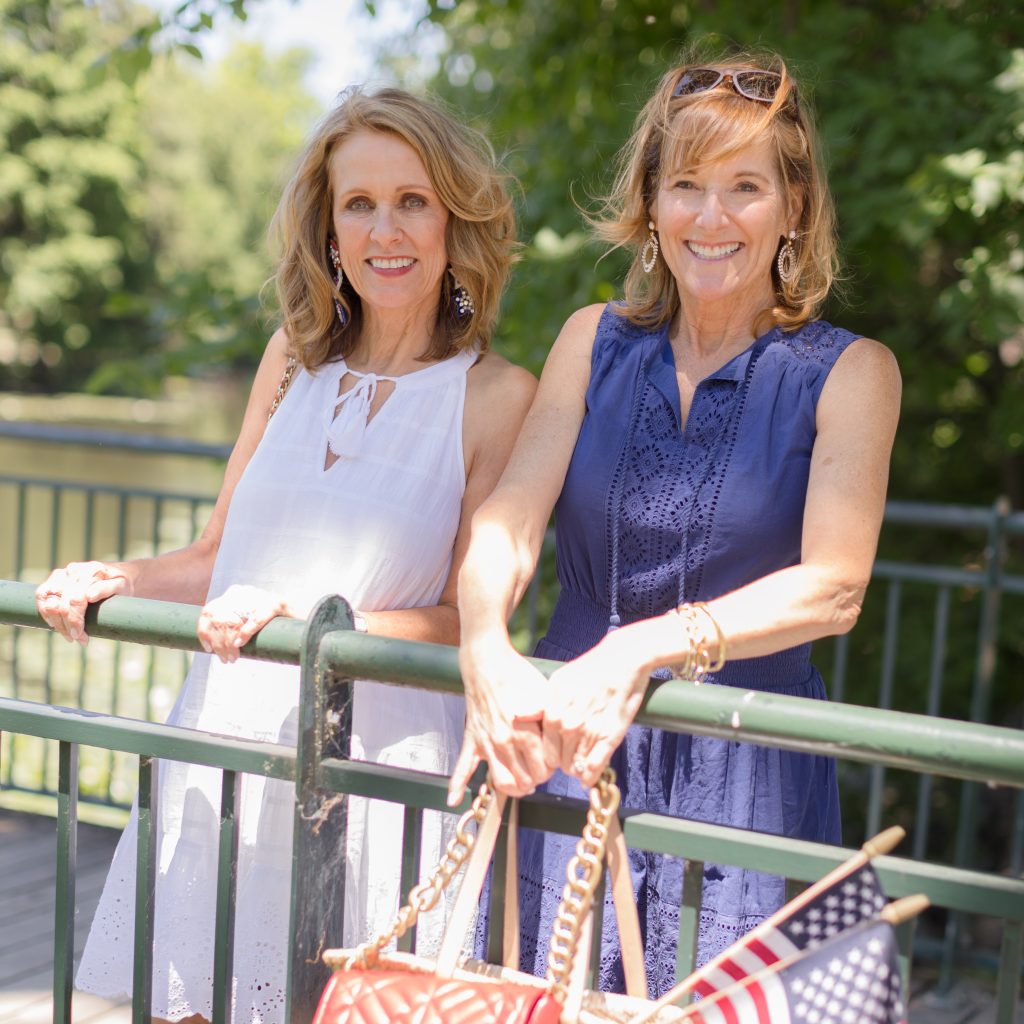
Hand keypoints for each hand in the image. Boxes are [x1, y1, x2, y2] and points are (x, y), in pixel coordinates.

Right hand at [36, 561, 132, 645]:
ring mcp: (62, 573)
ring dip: (54, 621)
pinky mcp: (55, 579)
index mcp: (91, 570)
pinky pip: (41, 595)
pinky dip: (45, 611)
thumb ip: (108, 589)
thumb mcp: (122, 586)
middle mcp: (74, 570)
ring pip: (47, 599)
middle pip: (61, 602)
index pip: (76, 599)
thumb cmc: (122, 583)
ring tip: (68, 635)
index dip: (75, 621)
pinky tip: (54, 624)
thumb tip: (90, 596)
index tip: (82, 637)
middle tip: (79, 640)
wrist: (119, 574)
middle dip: (67, 625)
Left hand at [197, 584, 285, 662]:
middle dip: (219, 641)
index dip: (204, 630)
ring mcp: (263, 596)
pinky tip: (239, 642)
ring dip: (230, 641)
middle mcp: (247, 592)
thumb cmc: (274, 629)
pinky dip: (247, 630)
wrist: (306, 624)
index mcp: (236, 595)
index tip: (207, 648)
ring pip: (236, 618)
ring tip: (233, 657)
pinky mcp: (278, 603)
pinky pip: (257, 616)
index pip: (210, 610)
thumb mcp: (247, 625)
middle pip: (221, 616)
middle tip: (224, 659)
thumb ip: (232, 628)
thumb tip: (210, 645)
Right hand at [448, 637, 555, 804]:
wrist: (488, 663)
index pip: (545, 769)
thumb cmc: (518, 676)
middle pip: (526, 780)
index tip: (553, 761)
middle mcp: (505, 742)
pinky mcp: (472, 740)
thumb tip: (564, 743)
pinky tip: (454, 800)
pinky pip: (462, 767)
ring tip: (522, 784)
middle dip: (536, 779)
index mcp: (526, 732)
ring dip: (514, 788)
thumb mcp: (545, 696)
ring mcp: (486, 743)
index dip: (553, 768)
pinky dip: (457, 785)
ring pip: (501, 782)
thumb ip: (554, 722)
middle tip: (540, 770)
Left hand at [543, 631, 650, 788]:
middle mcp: (568, 725)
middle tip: (573, 757)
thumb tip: (515, 717)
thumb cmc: (590, 671)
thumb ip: (538, 705)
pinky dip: (592, 775)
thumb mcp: (558, 683)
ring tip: (584, 761)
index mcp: (553, 713)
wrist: (622, 660)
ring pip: (577, 767)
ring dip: (579, 768)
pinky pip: (595, 767)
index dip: (552, 754)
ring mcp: (589, 732)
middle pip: (560, 762)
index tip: (559, 752)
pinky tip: (591, 774)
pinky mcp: (610, 737)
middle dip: (565, 763)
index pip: (545, 750)